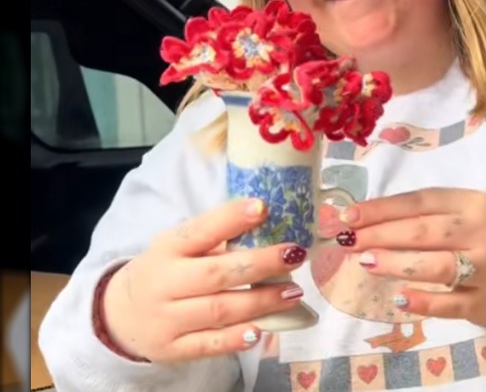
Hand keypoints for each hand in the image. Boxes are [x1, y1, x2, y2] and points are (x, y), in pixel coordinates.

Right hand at [102, 198, 307, 363]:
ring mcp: (167, 318)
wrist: (120, 315)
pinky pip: (210, 344)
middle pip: (216, 273)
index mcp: (168, 248)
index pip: (200, 230)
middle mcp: (165, 283)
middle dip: (260, 263)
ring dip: (261, 301)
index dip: (231, 219)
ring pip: (219, 310)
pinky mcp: (173, 348)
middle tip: (295, 255)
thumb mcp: (179, 248)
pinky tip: (262, 330)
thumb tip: (268, 224)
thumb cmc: (166, 272)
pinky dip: (237, 338)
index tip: (263, 207)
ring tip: (293, 293)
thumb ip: (216, 239)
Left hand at [337, 188, 485, 326]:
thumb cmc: (476, 243)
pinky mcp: (483, 302)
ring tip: (367, 262)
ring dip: (398, 263)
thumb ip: (417, 218)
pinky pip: (450, 303)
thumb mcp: (457, 220)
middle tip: (350, 242)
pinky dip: (424, 301)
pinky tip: (401, 299)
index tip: (349, 217)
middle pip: (425, 231)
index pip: (421, 201)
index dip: (382, 209)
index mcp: (473, 203)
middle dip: (382, 235)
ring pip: (438, 265)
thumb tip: (360, 221)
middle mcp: (483, 232)